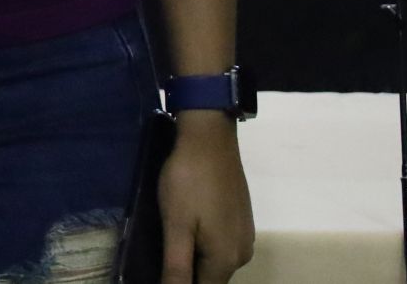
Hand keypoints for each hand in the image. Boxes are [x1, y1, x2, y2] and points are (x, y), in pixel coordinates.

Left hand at [158, 115, 254, 283]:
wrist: (210, 137)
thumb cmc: (188, 181)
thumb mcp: (176, 226)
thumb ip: (176, 267)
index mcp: (227, 259)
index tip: (162, 267)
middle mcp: (242, 253)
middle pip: (210, 278)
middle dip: (186, 273)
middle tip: (162, 250)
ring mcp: (244, 235)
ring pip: (215, 261)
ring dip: (194, 258)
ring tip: (170, 239)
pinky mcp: (241, 218)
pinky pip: (221, 243)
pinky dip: (203, 243)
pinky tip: (186, 226)